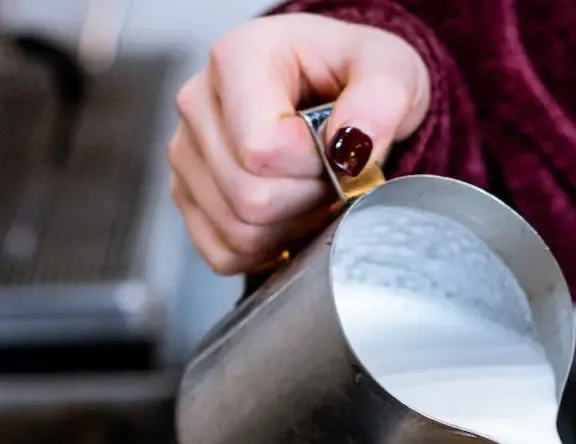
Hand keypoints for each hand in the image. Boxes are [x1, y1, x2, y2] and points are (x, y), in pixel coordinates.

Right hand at [168, 14, 430, 274]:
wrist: (336, 91)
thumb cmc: (355, 77)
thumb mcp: (390, 69)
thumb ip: (382, 97)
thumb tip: (353, 140)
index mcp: (239, 58)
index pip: (263, 150)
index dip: (316, 168)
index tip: (339, 151)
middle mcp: (197, 102)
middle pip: (248, 198)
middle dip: (306, 200)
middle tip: (330, 176)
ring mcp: (185, 153)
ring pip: (236, 232)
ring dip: (289, 227)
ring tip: (310, 190)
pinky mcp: (186, 196)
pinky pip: (223, 252)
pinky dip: (265, 249)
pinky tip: (288, 214)